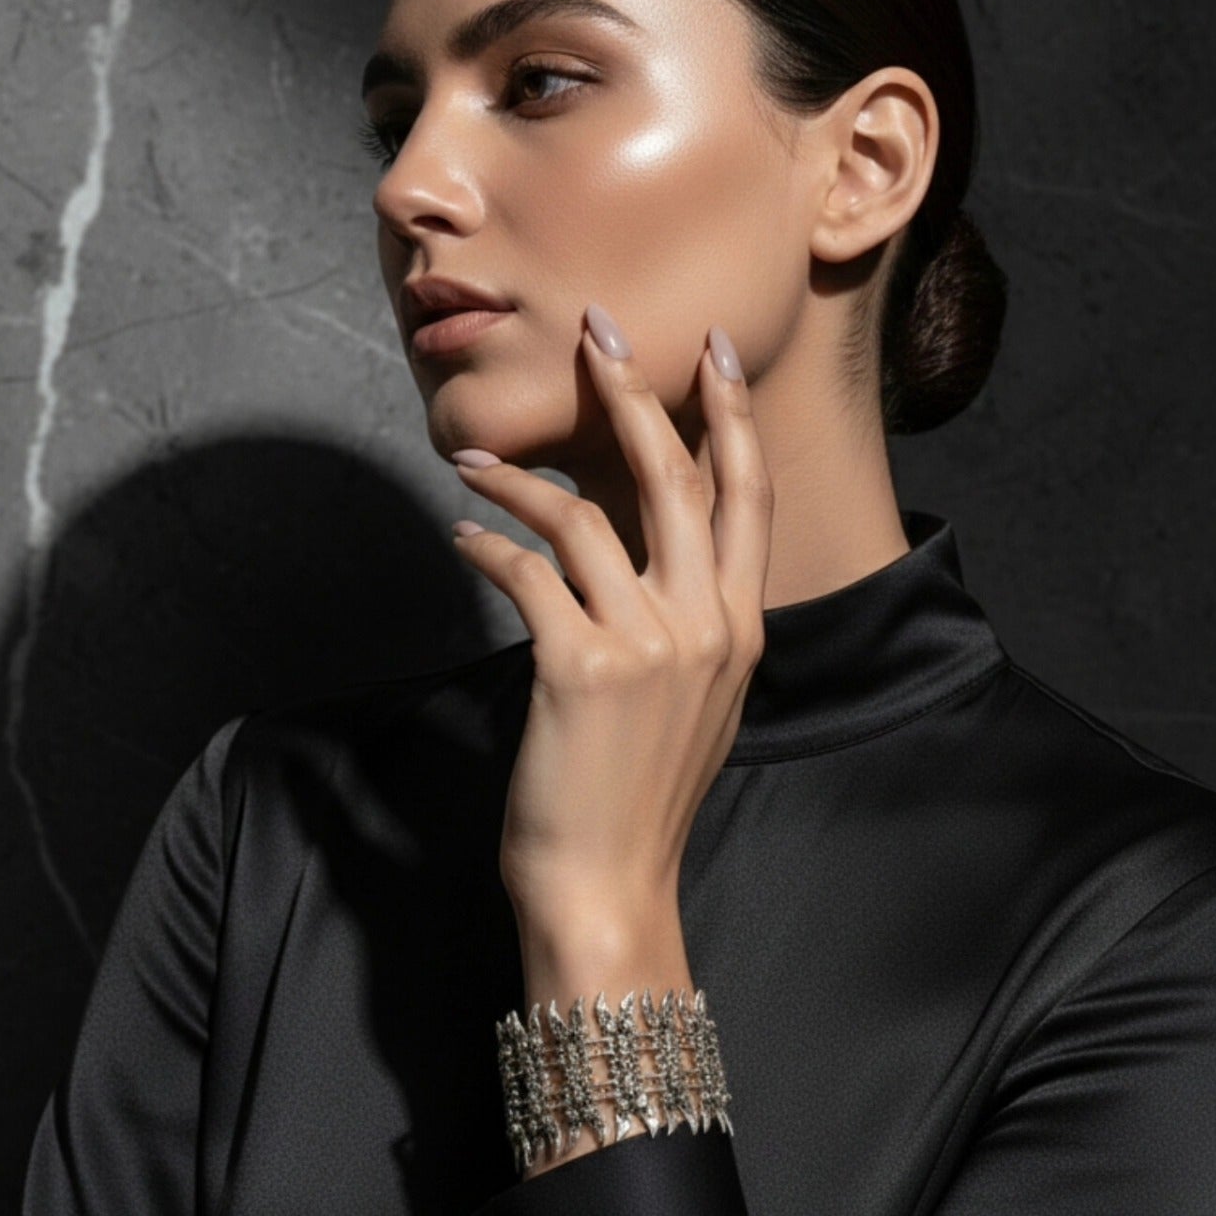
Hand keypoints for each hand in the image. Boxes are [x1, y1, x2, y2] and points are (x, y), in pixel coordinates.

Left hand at [448, 302, 773, 929]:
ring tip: (472, 460)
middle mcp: (708, 626)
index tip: (714, 353)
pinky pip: (527, 570)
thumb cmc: (641, 799)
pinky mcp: (580, 667)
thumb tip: (645, 560)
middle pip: (678, 478)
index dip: (732, 418)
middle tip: (599, 329)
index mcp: (742, 630)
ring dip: (523, 475)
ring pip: (589, 515)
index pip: (750, 498)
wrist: (611, 886)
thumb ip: (689, 628)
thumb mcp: (695, 705)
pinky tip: (464, 534)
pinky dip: (489, 541)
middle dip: (636, 393)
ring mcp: (649, 645)